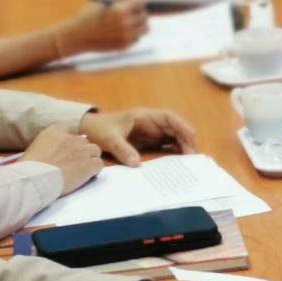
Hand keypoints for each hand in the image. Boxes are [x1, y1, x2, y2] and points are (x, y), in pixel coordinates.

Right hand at [23, 123, 102, 193]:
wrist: (35, 178)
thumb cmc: (28, 167)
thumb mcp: (33, 149)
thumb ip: (45, 145)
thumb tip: (48, 152)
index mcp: (53, 131)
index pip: (66, 130)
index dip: (67, 142)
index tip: (64, 150)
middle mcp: (70, 138)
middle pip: (83, 141)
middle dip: (80, 151)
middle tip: (74, 162)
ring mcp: (82, 150)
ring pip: (95, 150)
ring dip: (90, 158)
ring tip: (83, 169)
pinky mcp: (89, 164)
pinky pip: (99, 164)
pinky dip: (95, 170)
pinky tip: (88, 176)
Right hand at [56, 0, 148, 58]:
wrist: (77, 36)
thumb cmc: (88, 16)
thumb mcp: (103, 2)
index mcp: (120, 10)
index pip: (141, 1)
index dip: (136, 0)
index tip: (134, 1)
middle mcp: (125, 24)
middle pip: (144, 15)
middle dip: (138, 12)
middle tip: (133, 12)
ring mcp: (126, 36)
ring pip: (144, 28)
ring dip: (139, 24)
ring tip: (128, 22)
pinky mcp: (124, 46)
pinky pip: (137, 38)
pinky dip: (132, 34)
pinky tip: (121, 32)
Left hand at [79, 107, 198, 165]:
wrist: (89, 130)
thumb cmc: (99, 129)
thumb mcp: (109, 139)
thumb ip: (123, 149)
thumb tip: (136, 164)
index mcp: (144, 116)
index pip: (169, 117)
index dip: (182, 125)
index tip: (192, 136)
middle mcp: (151, 123)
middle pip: (174, 128)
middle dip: (185, 139)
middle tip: (192, 155)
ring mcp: (151, 133)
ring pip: (172, 137)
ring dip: (182, 146)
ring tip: (189, 160)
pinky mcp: (148, 142)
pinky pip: (165, 145)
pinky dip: (174, 151)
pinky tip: (179, 160)